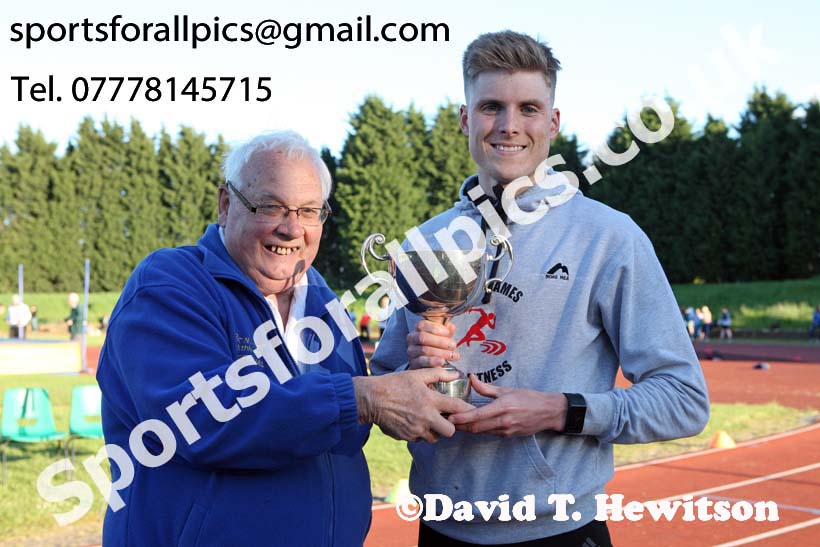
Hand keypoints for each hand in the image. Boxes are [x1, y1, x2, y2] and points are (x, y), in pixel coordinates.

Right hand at [353, 368, 473, 442]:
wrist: (372, 399)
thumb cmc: (394, 384)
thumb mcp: (416, 375)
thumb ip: (438, 374)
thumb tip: (455, 374)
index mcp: (430, 400)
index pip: (457, 408)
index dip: (468, 411)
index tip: (472, 411)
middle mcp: (426, 418)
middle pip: (450, 431)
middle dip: (450, 426)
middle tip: (445, 419)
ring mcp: (416, 429)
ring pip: (434, 438)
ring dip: (434, 431)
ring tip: (428, 420)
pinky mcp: (406, 437)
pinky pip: (419, 439)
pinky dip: (420, 433)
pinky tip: (414, 422)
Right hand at [406, 320, 459, 369]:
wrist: (429, 363)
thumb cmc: (436, 346)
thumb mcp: (442, 336)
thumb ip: (446, 330)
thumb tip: (451, 327)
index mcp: (419, 329)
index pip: (423, 325)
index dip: (436, 328)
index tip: (447, 332)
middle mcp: (412, 339)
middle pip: (423, 337)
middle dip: (440, 341)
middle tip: (453, 345)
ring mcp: (411, 351)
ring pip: (424, 350)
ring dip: (441, 352)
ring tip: (452, 355)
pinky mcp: (413, 363)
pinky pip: (422, 362)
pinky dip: (433, 361)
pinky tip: (442, 361)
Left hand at [448, 375, 567, 436]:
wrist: (549, 412)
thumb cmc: (529, 398)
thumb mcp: (507, 390)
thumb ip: (486, 388)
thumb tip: (471, 378)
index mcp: (503, 407)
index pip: (477, 415)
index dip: (462, 418)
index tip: (450, 418)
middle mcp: (504, 421)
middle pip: (476, 428)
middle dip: (461, 426)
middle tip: (448, 421)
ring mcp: (507, 430)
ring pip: (482, 432)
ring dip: (469, 429)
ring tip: (457, 423)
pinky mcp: (509, 436)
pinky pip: (491, 433)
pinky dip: (481, 430)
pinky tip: (473, 425)